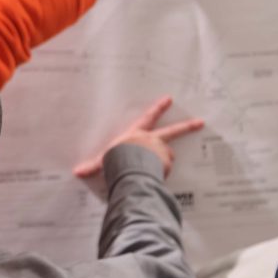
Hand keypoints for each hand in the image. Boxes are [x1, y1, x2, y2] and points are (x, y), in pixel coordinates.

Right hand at [74, 96, 204, 178]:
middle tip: (200, 122)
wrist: (130, 166)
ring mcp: (161, 151)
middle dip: (187, 126)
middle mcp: (152, 140)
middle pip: (173, 132)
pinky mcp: (166, 163)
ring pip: (166, 157)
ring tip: (150, 171)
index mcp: (137, 134)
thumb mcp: (103, 161)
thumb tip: (76, 172)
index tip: (169, 99)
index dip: (159, 108)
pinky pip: (165, 170)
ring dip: (162, 162)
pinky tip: (152, 178)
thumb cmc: (117, 159)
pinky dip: (161, 173)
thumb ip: (93, 167)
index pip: (149, 118)